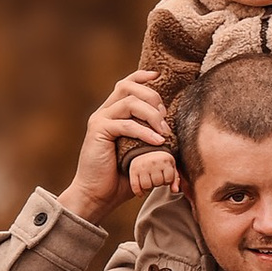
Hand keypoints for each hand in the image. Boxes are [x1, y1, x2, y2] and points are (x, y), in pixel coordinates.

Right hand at [61, 70, 170, 223]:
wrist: (97, 195)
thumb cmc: (121, 177)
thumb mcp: (141, 153)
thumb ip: (151, 137)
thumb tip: (174, 131)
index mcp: (114, 113)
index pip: (126, 84)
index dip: (142, 76)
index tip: (159, 76)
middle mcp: (105, 112)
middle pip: (128, 87)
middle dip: (153, 98)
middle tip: (165, 119)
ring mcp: (100, 120)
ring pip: (129, 102)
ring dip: (152, 115)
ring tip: (164, 133)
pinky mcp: (98, 131)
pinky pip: (125, 124)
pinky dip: (144, 132)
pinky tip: (158, 142)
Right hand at [127, 146, 177, 196]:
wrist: (146, 150)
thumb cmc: (161, 161)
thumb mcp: (171, 167)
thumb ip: (175, 179)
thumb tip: (175, 191)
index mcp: (164, 159)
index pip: (168, 180)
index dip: (167, 181)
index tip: (165, 176)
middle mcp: (153, 162)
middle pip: (157, 183)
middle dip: (158, 184)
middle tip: (156, 178)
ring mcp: (142, 166)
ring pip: (146, 186)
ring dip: (149, 188)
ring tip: (150, 181)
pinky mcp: (133, 170)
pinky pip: (135, 187)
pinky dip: (139, 192)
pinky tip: (142, 193)